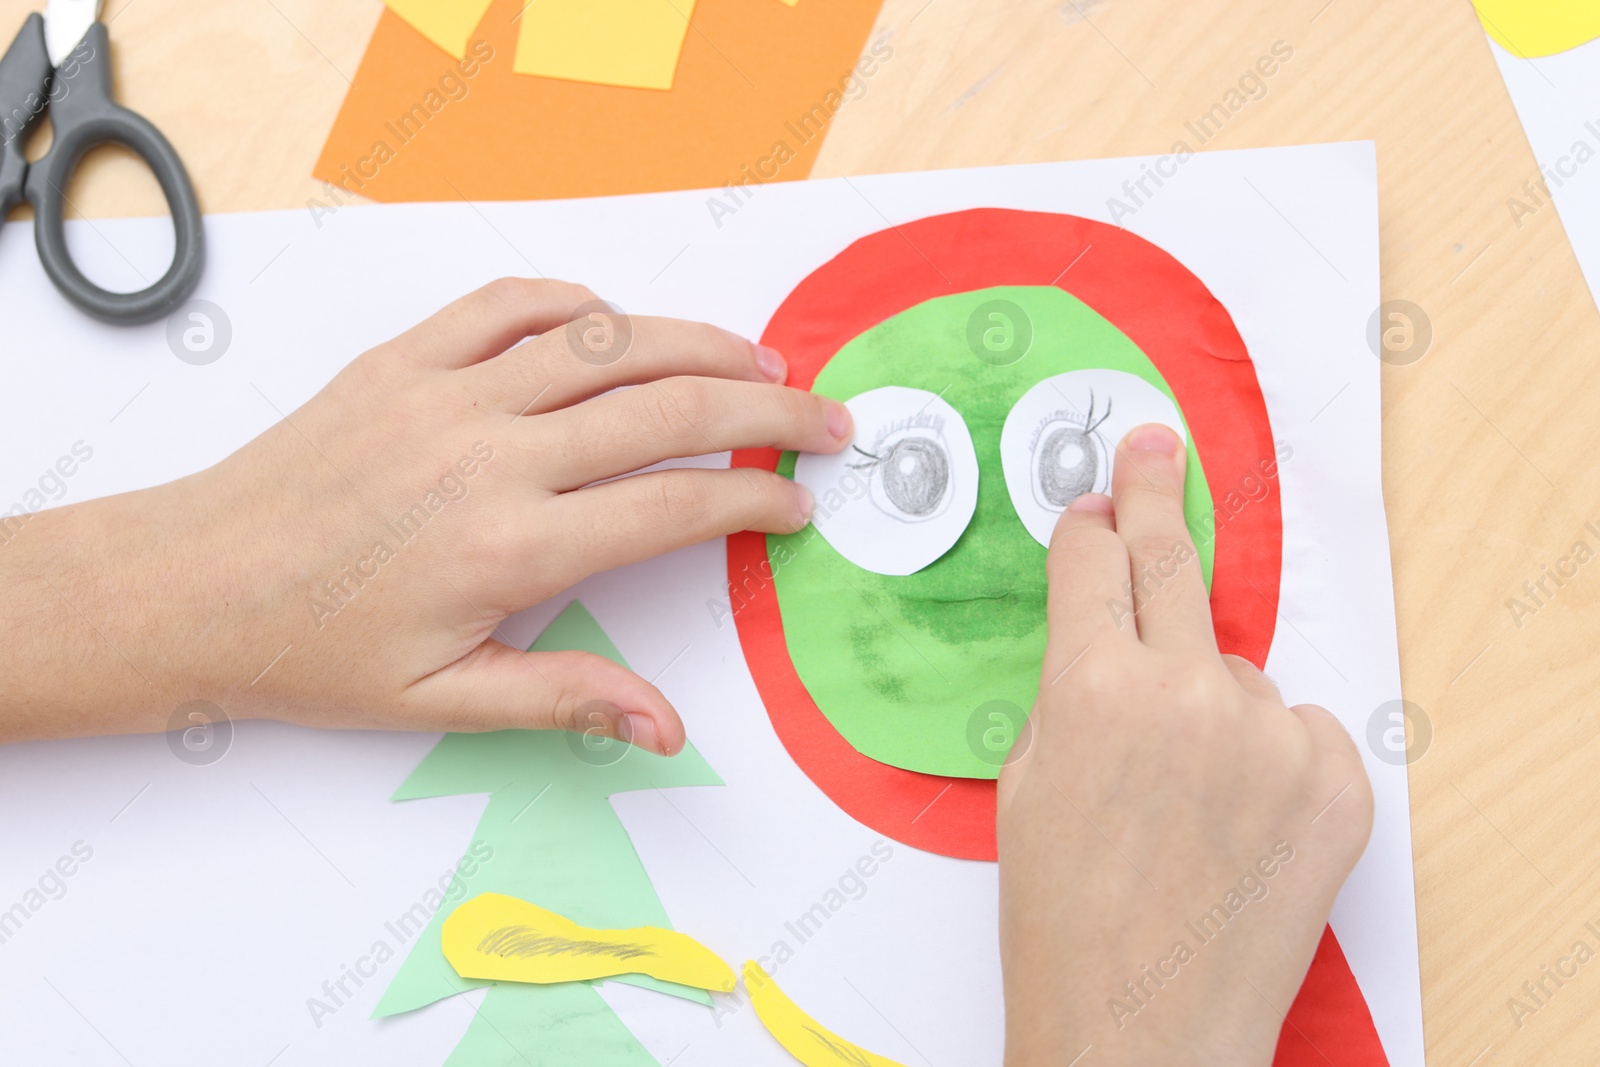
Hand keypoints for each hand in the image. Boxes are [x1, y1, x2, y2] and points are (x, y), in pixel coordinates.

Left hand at [0, 278, 849, 752]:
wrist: (192, 585)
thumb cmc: (314, 651)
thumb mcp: (444, 702)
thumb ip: (567, 698)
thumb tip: (667, 727)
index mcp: (511, 547)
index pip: (674, 506)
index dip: (755, 502)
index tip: (798, 506)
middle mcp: (491, 456)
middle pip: (667, 409)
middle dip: (767, 413)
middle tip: (824, 420)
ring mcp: (446, 394)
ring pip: (606, 342)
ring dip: (697, 345)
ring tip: (756, 362)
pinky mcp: (403, 359)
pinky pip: (508, 306)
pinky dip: (577, 304)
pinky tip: (616, 324)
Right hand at [997, 424, 1372, 1065]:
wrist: (1141, 1027)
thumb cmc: (1063, 921)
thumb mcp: (1027, 784)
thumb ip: (1070, 688)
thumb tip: (1104, 626)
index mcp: (1092, 687)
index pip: (1094, 562)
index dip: (1087, 527)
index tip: (1095, 502)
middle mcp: (1189, 694)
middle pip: (1172, 563)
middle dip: (1153, 493)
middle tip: (1153, 445)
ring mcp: (1274, 737)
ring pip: (1240, 673)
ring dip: (1211, 701)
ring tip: (1183, 798)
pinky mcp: (1339, 784)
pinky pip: (1300, 729)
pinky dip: (1272, 755)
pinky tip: (1236, 821)